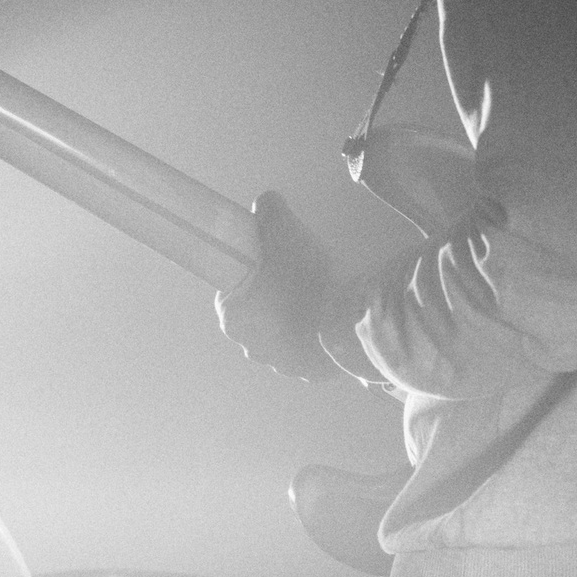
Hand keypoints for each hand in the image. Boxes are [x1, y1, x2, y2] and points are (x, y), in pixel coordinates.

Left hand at [216, 190, 349, 380]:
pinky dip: (316, 337)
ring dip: (296, 320)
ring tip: (318, 297)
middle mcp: (250, 346)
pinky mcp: (310, 375)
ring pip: (283, 335)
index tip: (272, 266)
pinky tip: (329, 318)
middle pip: (258, 315)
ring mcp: (281, 365)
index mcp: (232, 317)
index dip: (251, 276)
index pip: (232, 292)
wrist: (345, 320)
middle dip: (274, 299)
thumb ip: (268, 210)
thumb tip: (265, 201)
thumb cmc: (304, 277)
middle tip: (298, 277)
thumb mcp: (283, 229)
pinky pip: (309, 351)